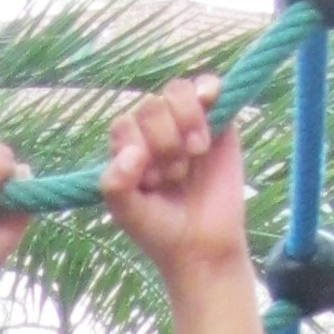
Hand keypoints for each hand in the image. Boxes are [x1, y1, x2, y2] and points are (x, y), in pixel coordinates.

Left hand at [101, 79, 252, 297]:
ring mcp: (187, 124)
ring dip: (185, 121)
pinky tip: (209, 100)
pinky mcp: (219, 122)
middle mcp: (155, 131)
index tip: (151, 181)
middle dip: (163, 142)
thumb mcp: (126, 213)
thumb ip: (115, 183)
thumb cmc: (161, 230)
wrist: (203, 247)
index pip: (125, 123)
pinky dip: (207, 88)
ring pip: (177, 92)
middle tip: (175, 175)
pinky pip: (208, 86)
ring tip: (194, 153)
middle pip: (151, 106)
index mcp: (128, 147)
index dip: (139, 147)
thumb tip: (134, 152)